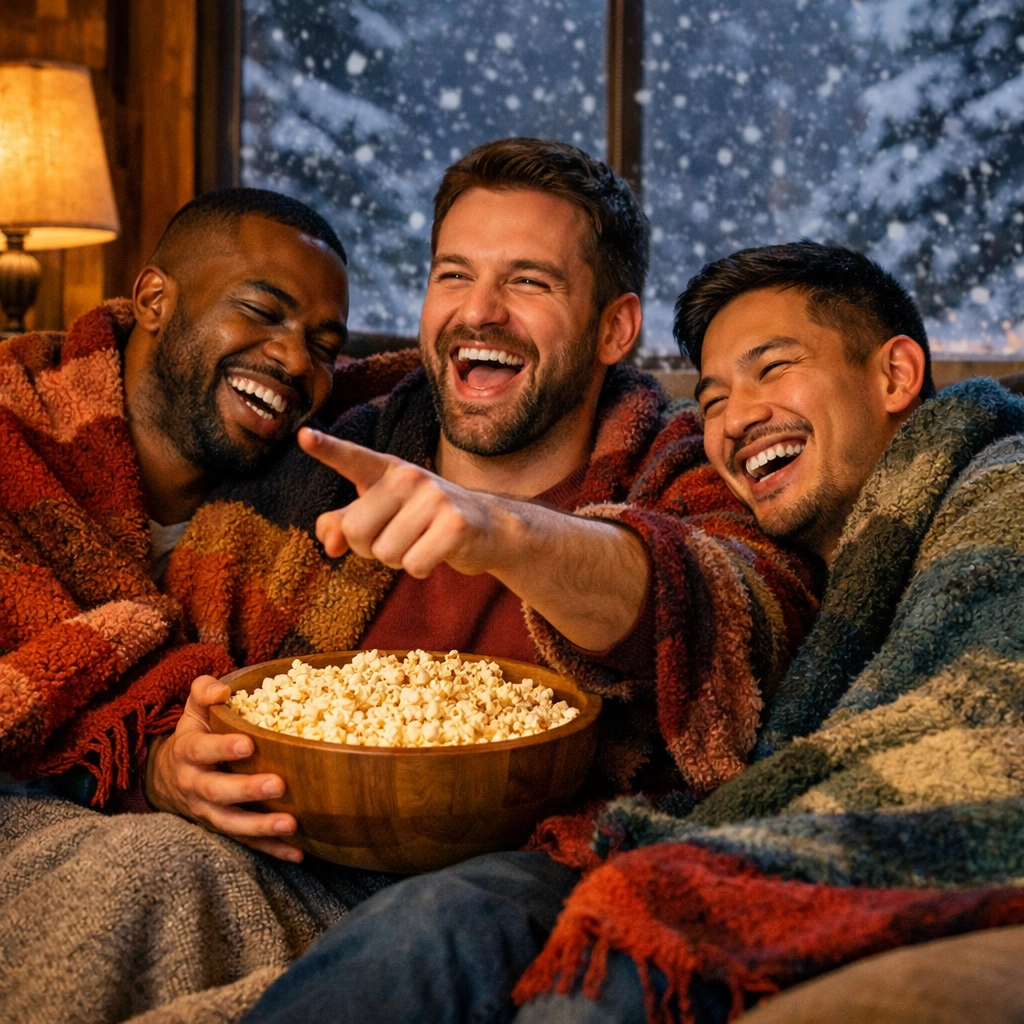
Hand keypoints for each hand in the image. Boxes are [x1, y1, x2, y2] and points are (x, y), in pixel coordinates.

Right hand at [146, 675, 302, 861]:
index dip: (222, 748)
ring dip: (260, 826)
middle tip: (278, 784)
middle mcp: (195, 785)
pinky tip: (298, 852)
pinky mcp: (224, 829)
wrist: (169, 777)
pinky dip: (271, 849)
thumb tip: (222, 690)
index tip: (248, 744)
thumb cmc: (195, 734)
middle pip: (217, 791)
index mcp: (188, 752)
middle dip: (247, 790)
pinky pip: (247, 843)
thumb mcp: (192, 710)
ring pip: (231, 823)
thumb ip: (203, 692)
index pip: (201, 750)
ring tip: (290, 823)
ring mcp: (208, 812)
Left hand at [298, 427, 648, 650]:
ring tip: (421, 542)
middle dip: (370, 548)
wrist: (488, 528)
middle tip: (399, 537)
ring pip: (385, 554)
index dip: (326, 448)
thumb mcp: (382, 517)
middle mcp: (409, 477)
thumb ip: (343, 525)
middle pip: (356, 531)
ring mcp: (434, 498)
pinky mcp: (454, 524)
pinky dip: (421, 568)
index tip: (302, 436)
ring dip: (399, 560)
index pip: (352, 459)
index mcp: (387, 471)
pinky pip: (413, 565)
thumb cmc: (424, 522)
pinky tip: (438, 553)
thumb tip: (327, 543)